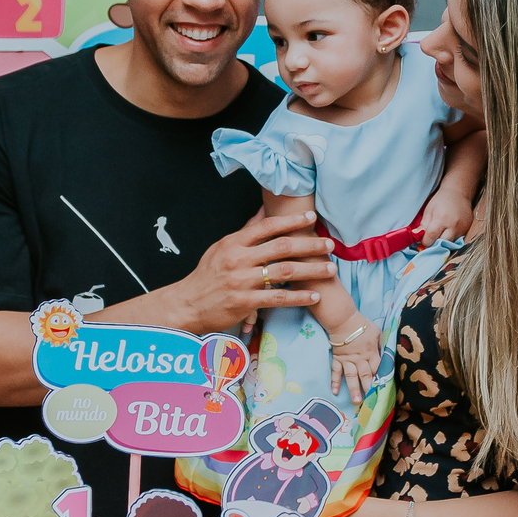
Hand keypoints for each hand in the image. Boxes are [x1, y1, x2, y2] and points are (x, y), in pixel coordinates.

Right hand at [160, 210, 336, 335]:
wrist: (187, 305)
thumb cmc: (207, 275)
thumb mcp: (222, 248)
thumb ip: (246, 232)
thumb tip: (264, 211)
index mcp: (234, 243)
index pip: (267, 226)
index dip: (291, 220)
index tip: (312, 217)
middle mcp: (238, 259)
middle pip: (281, 247)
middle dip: (310, 244)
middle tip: (330, 244)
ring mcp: (242, 281)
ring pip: (285, 271)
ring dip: (311, 270)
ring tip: (331, 269)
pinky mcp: (245, 302)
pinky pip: (278, 298)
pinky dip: (299, 296)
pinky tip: (314, 295)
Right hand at [329, 316, 381, 407]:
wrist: (343, 320)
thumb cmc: (362, 326)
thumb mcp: (377, 333)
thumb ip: (382, 345)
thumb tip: (389, 355)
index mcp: (371, 353)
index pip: (377, 369)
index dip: (379, 379)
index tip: (382, 390)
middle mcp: (360, 359)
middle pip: (365, 375)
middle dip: (368, 388)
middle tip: (370, 401)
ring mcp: (348, 360)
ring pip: (351, 376)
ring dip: (354, 389)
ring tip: (356, 401)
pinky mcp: (337, 359)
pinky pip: (336, 371)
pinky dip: (334, 381)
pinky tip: (335, 392)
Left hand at [419, 183, 474, 245]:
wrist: (458, 193)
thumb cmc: (441, 200)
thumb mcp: (429, 210)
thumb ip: (423, 225)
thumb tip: (416, 236)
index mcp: (441, 219)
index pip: (431, 237)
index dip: (425, 242)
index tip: (422, 242)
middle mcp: (453, 225)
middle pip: (442, 243)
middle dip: (435, 244)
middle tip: (430, 240)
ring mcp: (462, 228)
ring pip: (450, 243)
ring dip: (443, 242)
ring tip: (440, 234)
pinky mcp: (467, 229)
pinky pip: (457, 239)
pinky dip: (451, 238)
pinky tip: (448, 231)